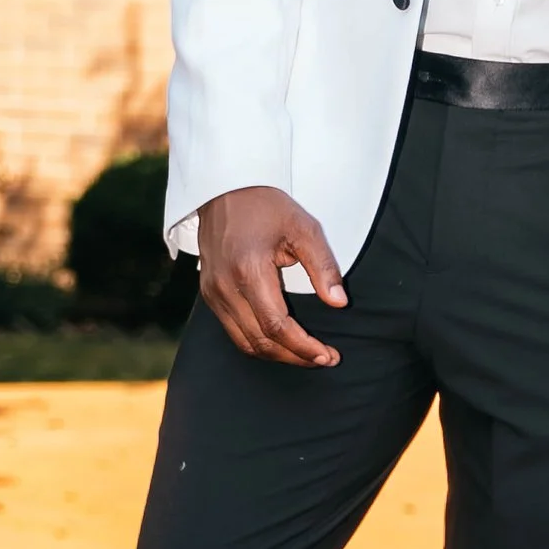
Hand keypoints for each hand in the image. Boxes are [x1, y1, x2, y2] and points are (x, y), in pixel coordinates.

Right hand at [198, 185, 346, 366]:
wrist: (224, 190)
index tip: (328, 356)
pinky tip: (282, 342)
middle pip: (260, 341)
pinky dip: (258, 342)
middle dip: (294, 356)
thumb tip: (339, 303)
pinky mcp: (209, 294)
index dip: (303, 347)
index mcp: (248, 272)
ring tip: (307, 355)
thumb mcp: (303, 228)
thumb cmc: (266, 206)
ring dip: (276, 355)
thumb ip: (323, 267)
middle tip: (324, 359)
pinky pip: (233, 331)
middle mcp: (224, 288)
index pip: (276, 326)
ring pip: (244, 342)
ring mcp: (212, 293)